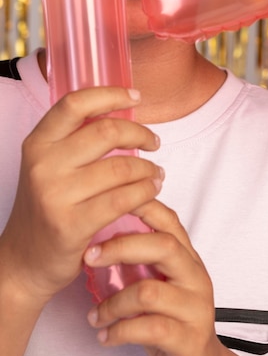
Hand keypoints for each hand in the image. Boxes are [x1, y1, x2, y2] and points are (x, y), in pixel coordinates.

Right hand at [0, 87, 162, 306]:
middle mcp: (43, 164)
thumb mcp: (50, 165)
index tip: (135, 97)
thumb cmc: (47, 206)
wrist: (24, 260)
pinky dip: (145, 192)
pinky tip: (152, 190)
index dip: (110, 95)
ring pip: (120, 168)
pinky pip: (122, 199)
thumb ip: (76, 139)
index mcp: (38, 143)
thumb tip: (123, 112)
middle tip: (154, 142)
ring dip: (148, 168)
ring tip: (156, 172)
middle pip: (106, 132)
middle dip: (140, 133)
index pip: (75, 103)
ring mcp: (55, 195)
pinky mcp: (71, 225)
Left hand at [84, 200, 246, 355]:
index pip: (169, 220)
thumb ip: (143, 257)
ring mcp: (195, 307)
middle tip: (89, 256)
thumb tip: (102, 228)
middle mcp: (195, 276)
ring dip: (112, 303)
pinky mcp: (188, 338)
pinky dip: (118, 331)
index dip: (143, 205)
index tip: (110, 199)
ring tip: (96, 314)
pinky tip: (105, 334)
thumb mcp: (161, 281)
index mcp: (187, 258)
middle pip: (163, 246)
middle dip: (121, 247)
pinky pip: (147, 329)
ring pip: (149, 292)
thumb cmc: (172, 318)